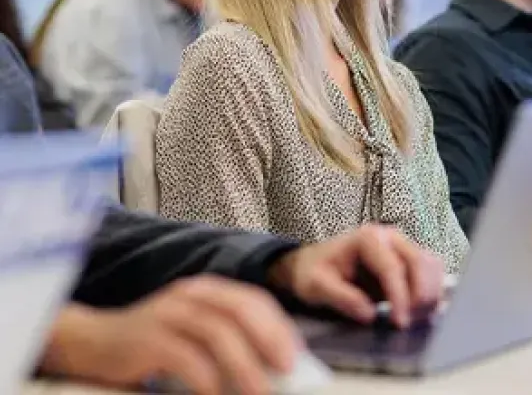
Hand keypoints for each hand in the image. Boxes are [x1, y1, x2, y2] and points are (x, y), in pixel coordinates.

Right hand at [41, 277, 300, 394]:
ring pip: (217, 333)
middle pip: (239, 309)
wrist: (91, 343)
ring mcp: (167, 312)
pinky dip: (207, 381)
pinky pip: (186, 358)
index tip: (296, 355)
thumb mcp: (191, 336)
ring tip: (260, 393)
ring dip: (244, 366)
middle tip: (287, 369)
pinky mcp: (147, 338)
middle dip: (269, 339)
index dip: (277, 325)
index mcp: (205, 291)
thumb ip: (223, 342)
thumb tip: (270, 369)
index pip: (251, 300)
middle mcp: (189, 295)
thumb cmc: (150, 346)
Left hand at [268, 224, 443, 328]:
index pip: (393, 268)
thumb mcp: (316, 285)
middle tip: (407, 323)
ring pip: (432, 266)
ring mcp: (401, 246)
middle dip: (420, 296)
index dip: (400, 298)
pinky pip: (431, 273)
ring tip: (412, 318)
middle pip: (421, 263)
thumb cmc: (314, 270)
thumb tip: (369, 313)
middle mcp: (389, 237)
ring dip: (429, 294)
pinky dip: (431, 292)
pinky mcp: (408, 260)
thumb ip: (341, 297)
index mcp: (367, 238)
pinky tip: (417, 312)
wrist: (313, 264)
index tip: (399, 323)